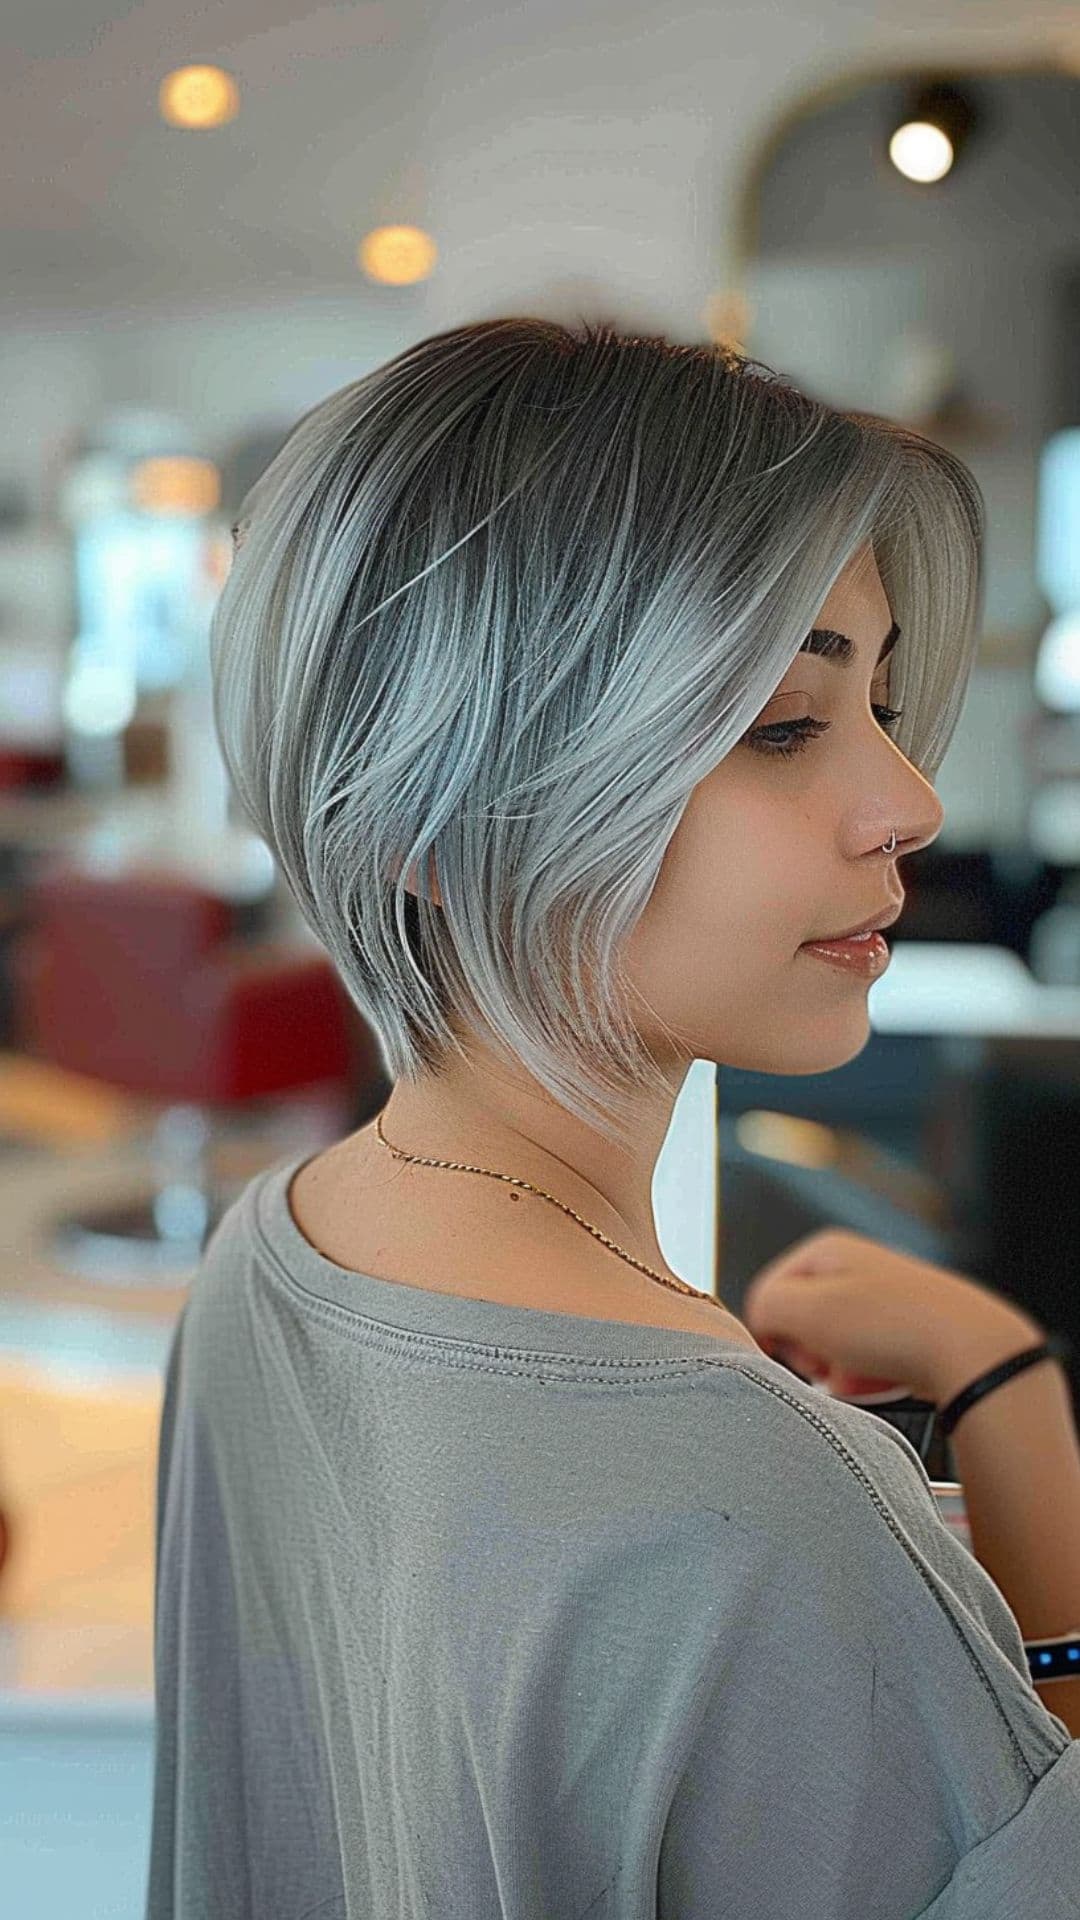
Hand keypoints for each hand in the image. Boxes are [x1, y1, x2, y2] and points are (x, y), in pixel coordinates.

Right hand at [739, 1228, 1044, 1405]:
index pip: (767, 1295)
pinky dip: (869, 1378)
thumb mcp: (810, 1310)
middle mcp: (855, 1267)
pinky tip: (887, 1383)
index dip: (776, 1333)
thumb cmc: (895, 1326)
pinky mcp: (908, 1331)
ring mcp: (884, 1299)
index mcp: (826, 1250)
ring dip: (840, 1372)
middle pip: (803, 1322)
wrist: (975, 1353)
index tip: (800, 1355)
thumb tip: (761, 1321)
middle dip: (812, 1356)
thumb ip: (765, 1307)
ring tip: (865, 1378)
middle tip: (832, 1368)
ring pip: (835, 1347)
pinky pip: (868, 1362)